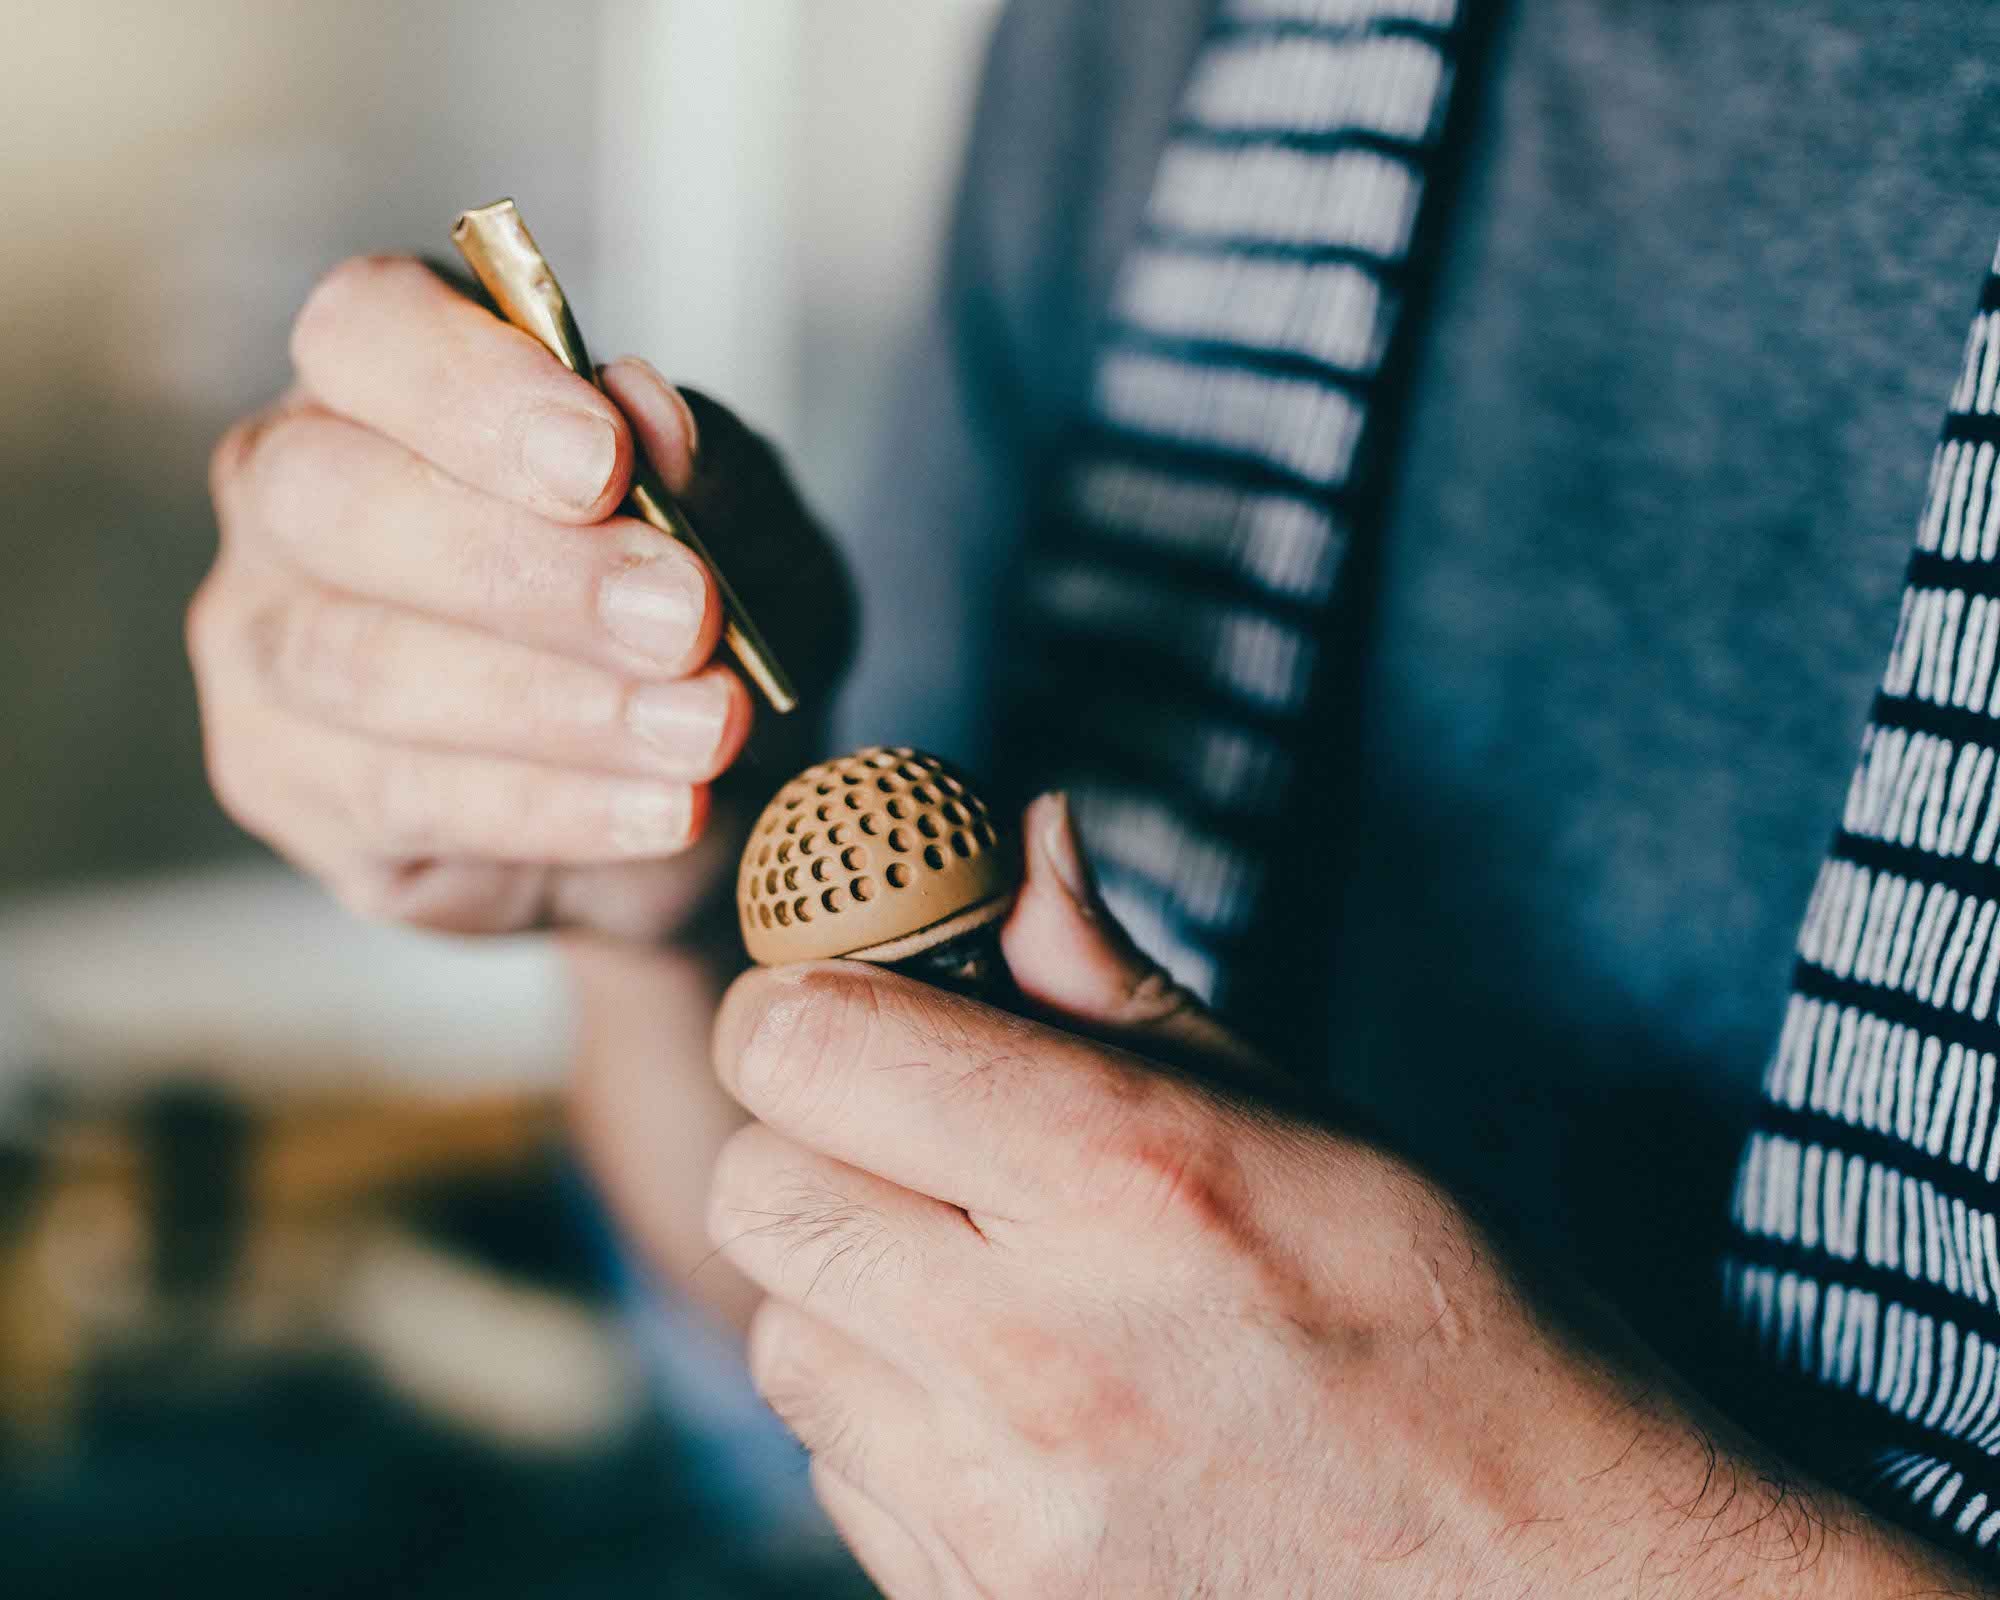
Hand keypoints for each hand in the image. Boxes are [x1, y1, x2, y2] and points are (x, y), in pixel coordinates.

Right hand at [190, 254, 847, 938]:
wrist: (694, 780)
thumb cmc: (692, 614)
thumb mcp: (747, 533)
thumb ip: (705, 475)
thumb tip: (651, 411)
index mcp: (383, 381)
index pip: (366, 331)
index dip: (475, 390)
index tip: (606, 463)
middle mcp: (289, 497)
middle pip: (334, 500)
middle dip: (529, 569)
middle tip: (684, 618)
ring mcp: (263, 646)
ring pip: (362, 664)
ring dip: (557, 704)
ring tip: (704, 728)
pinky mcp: (290, 786)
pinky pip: (405, 797)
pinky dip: (557, 807)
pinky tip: (667, 807)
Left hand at [642, 796, 1976, 1596]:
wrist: (1561, 1596)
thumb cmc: (1459, 1337)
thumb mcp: (1311, 1126)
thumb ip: (1116, 986)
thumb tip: (1021, 840)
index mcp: (1125, 1176)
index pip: (804, 1041)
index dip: (804, 1000)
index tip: (853, 1003)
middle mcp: (1038, 1349)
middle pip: (759, 1189)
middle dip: (810, 1137)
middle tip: (912, 1137)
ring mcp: (1003, 1511)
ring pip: (784, 1342)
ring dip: (848, 1290)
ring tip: (982, 1286)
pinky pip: (840, 1474)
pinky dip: (890, 1421)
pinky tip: (1014, 1409)